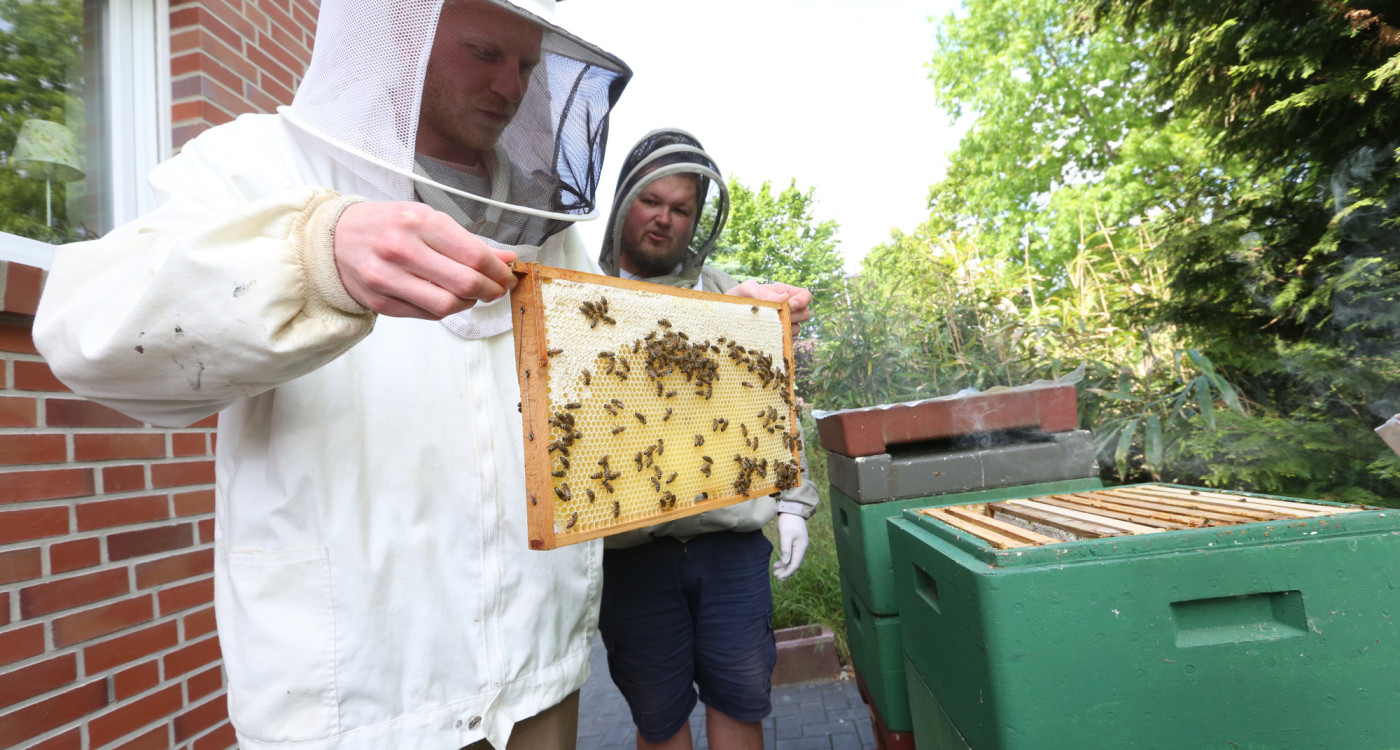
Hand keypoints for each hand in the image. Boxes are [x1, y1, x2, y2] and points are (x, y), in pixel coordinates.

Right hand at [333, 201, 517, 318]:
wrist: (335, 237)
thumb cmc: (386, 225)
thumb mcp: (427, 219)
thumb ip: (467, 241)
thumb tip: (506, 259)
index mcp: (418, 222)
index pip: (474, 256)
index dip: (500, 271)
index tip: (508, 275)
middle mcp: (401, 249)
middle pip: (466, 283)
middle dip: (491, 290)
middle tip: (497, 289)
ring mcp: (388, 278)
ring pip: (448, 305)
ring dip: (469, 303)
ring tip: (471, 294)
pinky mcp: (381, 302)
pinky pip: (427, 315)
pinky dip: (445, 309)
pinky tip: (446, 297)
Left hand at [727, 280, 812, 337]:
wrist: (726, 317)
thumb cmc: (738, 298)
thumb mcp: (746, 289)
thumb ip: (761, 290)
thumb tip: (783, 299)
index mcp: (784, 293)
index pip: (805, 295)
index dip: (802, 300)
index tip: (790, 304)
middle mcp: (787, 310)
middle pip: (805, 313)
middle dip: (794, 315)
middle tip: (777, 315)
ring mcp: (783, 325)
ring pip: (797, 329)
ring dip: (786, 327)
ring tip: (768, 324)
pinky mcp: (777, 339)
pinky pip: (786, 342)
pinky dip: (778, 339)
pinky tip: (764, 335)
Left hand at [772, 512, 808, 580]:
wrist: (793, 509)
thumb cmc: (789, 521)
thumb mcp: (785, 534)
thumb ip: (786, 549)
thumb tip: (786, 562)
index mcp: (801, 547)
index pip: (795, 564)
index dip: (787, 572)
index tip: (779, 576)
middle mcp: (802, 547)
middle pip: (795, 563)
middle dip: (786, 571)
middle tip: (776, 576)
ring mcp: (800, 545)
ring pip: (793, 559)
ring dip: (785, 566)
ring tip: (775, 570)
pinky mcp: (796, 542)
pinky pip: (792, 554)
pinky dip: (785, 559)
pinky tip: (778, 562)